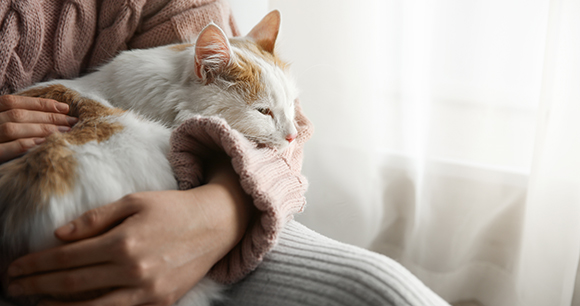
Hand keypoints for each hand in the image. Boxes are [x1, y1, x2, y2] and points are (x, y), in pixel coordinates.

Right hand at [0, 95, 77, 162]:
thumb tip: (49, 114)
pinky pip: (6, 149)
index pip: (13, 102)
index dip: (40, 103)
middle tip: (72, 121)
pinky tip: (44, 144)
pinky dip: (25, 144)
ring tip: (65, 132)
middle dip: (48, 117)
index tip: (64, 107)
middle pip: (18, 115)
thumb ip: (14, 119)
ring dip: (41, 129)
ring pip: (13, 128)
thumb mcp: (2, 124)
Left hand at [6, 158, 254, 305]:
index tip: (16, 267)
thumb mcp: (135, 201)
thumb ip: (96, 218)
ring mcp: (148, 292)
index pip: (67, 257)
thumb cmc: (174, 208)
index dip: (37, 264)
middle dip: (37, 286)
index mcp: (124, 241)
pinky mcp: (160, 304)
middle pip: (72, 283)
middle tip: (13, 288)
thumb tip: (60, 236)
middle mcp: (134, 270)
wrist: (215, 225)